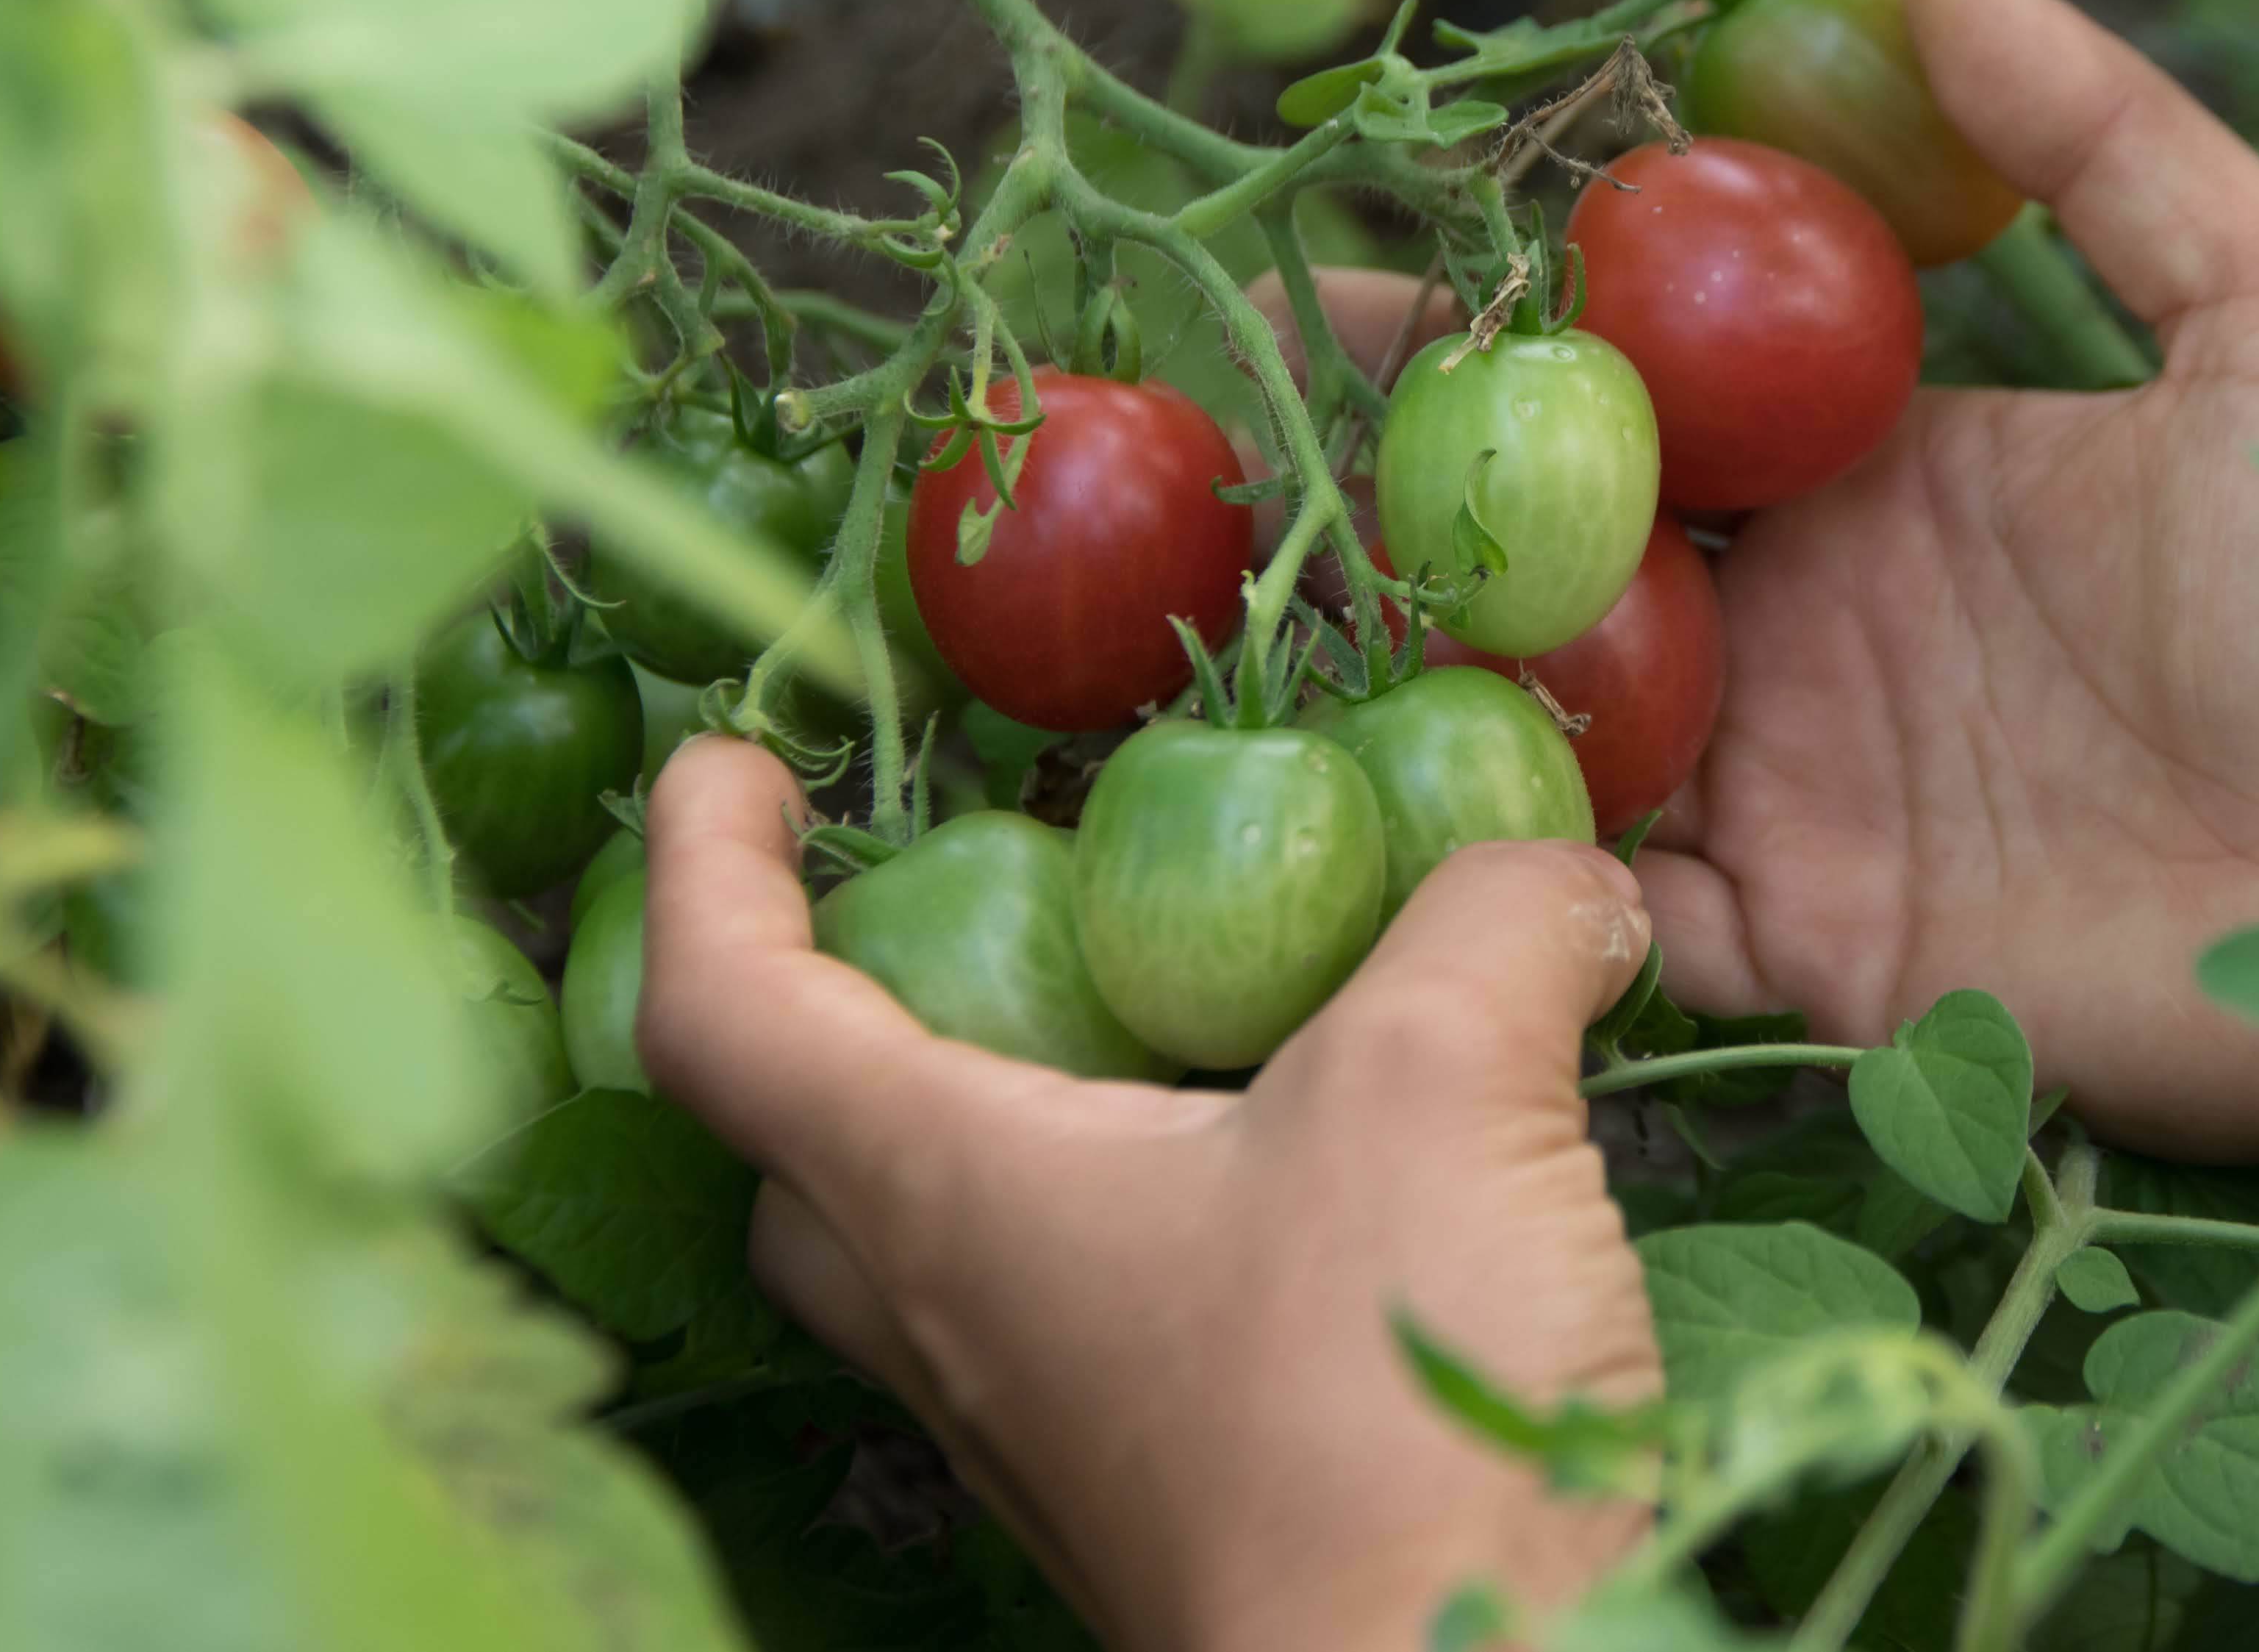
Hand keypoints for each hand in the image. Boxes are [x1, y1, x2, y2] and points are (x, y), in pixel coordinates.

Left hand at [635, 736, 1660, 1651]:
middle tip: (936, 908)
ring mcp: (1059, 1429)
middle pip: (807, 1155)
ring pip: (951, 1249)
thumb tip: (1559, 879)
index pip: (723, 1013)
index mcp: (943, 1198)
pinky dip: (1150, 1209)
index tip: (729, 766)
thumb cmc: (1373, 1406)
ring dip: (1009, 1115)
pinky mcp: (1172, 1492)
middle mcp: (960, 1325)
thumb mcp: (1445, 1083)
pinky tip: (1300, 1168)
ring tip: (1147, 1014)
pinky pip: (1098, 1320)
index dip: (700, 868)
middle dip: (834, 1012)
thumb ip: (1491, 928)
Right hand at [1282, 0, 2258, 1157]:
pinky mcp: (1801, 951)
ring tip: (1231, 611)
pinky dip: (1495, 867)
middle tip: (1211, 438)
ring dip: (1406, 672)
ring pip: (1543, 720)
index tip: (1337, 261)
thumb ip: (2104, 135)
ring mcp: (1790, 790)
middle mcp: (1807, 622)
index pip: (1649, 375)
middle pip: (1556, 542)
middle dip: (1394, 492)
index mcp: (1886, 469)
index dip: (1499, 324)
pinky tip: (1374, 805)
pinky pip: (1603, 909)